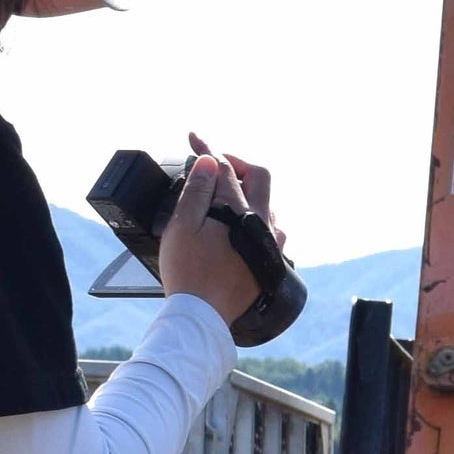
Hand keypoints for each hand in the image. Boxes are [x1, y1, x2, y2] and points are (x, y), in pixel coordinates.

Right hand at [155, 139, 282, 327]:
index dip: (208, 150)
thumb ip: (198, 190)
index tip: (195, 139)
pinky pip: (271, 229)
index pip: (225, 168)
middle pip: (259, 177)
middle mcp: (263, 223)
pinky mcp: (271, 260)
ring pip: (267, 204)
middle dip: (236, 164)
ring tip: (223, 195)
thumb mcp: (182, 225)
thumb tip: (209, 161)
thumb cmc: (188, 270)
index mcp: (239, 211)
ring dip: (247, 193)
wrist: (203, 313)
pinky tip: (239, 225)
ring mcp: (271, 242)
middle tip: (214, 165)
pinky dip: (255, 218)